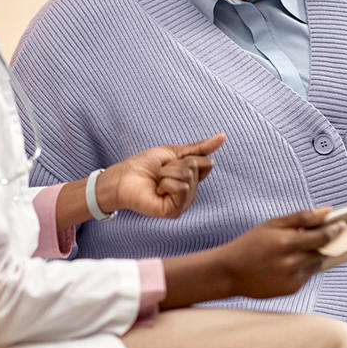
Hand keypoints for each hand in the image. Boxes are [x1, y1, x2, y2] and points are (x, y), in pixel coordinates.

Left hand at [98, 133, 225, 218]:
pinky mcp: (174, 211)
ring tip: (157, 181)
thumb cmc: (145, 165)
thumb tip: (223, 136)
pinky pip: (181, 188)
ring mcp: (183, 203)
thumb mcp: (175, 152)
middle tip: (160, 172)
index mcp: (193, 180)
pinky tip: (157, 190)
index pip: (207, 163)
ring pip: (188, 177)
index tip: (171, 161)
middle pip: (196, 168)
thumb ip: (200, 148)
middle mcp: (191, 193)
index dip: (188, 157)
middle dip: (174, 164)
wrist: (123, 177)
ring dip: (167, 173)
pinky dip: (166, 183)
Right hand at [218, 208, 344, 298]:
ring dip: (316, 254)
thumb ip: (301, 217)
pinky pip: (307, 275)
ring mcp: (292, 278)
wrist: (229, 272)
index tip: (344, 224)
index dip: (335, 230)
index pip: (321, 236)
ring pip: (316, 264)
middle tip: (335, 234)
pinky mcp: (291, 289)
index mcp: (285, 243)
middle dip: (329, 243)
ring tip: (305, 247)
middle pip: (322, 251)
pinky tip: (292, 261)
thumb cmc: (250, 244)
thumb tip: (327, 211)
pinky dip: (305, 267)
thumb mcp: (272, 224)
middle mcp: (290, 263)